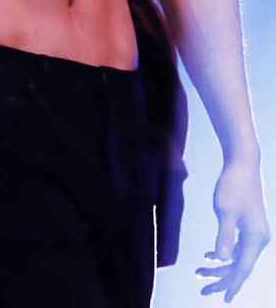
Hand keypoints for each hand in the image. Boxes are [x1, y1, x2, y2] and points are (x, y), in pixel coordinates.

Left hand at [196, 158, 269, 301]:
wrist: (242, 163)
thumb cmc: (233, 185)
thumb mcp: (225, 211)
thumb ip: (224, 236)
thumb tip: (222, 260)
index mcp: (256, 238)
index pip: (243, 269)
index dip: (233, 285)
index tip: (224, 300)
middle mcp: (258, 238)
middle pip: (240, 267)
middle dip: (221, 280)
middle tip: (202, 290)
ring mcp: (254, 231)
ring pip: (237, 258)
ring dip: (219, 267)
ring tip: (198, 273)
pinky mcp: (248, 224)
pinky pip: (237, 247)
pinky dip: (223, 254)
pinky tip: (209, 257)